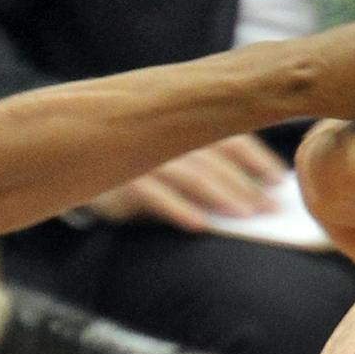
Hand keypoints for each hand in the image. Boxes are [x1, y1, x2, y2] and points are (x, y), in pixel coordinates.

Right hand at [85, 134, 288, 231]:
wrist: (73, 167)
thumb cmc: (136, 173)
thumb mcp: (171, 168)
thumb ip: (204, 175)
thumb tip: (251, 202)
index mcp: (185, 129)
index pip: (231, 137)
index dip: (258, 158)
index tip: (281, 181)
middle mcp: (167, 136)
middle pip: (216, 158)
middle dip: (247, 184)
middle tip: (271, 209)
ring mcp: (143, 156)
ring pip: (190, 173)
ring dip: (220, 195)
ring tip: (245, 216)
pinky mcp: (121, 179)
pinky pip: (154, 193)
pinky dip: (177, 208)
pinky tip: (199, 224)